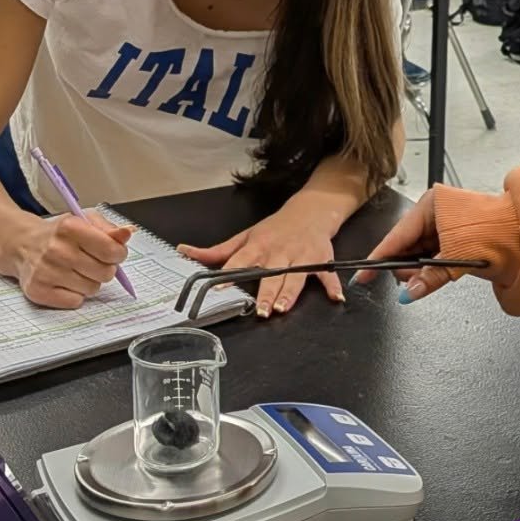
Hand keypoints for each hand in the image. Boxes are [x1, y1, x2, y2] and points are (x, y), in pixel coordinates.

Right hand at [13, 212, 131, 308]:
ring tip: (77, 271)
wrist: (23, 245)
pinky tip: (66, 282)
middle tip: (93, 262)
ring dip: (90, 282)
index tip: (113, 253)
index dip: (118, 254)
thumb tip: (128, 232)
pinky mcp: (38, 291)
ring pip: (92, 289)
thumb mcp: (85, 221)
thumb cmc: (60, 234)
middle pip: (105, 272)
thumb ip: (110, 229)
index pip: (111, 250)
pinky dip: (75, 294)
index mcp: (69, 227)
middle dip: (105, 268)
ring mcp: (45, 272)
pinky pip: (75, 301)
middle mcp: (56, 249)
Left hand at [180, 211, 342, 318]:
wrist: (310, 211)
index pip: (241, 261)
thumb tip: (184, 252)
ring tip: (283, 308)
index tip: (221, 288)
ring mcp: (302, 256)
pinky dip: (333, 286)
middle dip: (267, 292)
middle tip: (262, 310)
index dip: (231, 274)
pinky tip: (336, 298)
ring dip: (290, 292)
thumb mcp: (245, 236)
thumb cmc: (275, 228)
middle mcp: (280, 252)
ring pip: (296, 276)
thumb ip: (217, 251)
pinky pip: (327, 274)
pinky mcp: (321, 259)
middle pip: (272, 274)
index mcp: (259, 247)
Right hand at [353, 189, 504, 303]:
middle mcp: (435, 212)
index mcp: (431, 205)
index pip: (396, 235)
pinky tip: (434, 274)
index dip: (378, 257)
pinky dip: (430, 267)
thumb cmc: (497, 233)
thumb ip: (430, 276)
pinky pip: (431, 254)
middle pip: (405, 245)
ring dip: (419, 269)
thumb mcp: (458, 257)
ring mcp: (443, 224)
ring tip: (430, 277)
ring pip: (418, 252)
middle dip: (404, 267)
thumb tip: (409, 291)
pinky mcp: (453, 236)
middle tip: (409, 283)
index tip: (362, 274)